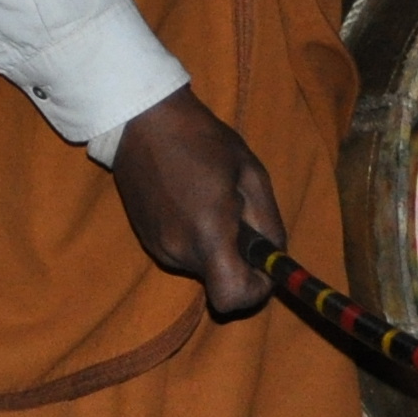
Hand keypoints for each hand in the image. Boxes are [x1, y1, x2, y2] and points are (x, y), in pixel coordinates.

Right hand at [110, 90, 287, 320]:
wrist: (142, 119)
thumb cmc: (202, 139)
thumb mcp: (251, 173)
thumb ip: (268, 222)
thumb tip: (275, 255)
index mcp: (208, 234)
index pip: (232, 297)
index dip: (255, 290)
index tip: (263, 266)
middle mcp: (179, 250)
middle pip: (219, 280)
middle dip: (238, 258)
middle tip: (238, 214)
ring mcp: (157, 245)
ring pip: (201, 266)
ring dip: (215, 245)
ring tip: (210, 200)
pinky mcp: (146, 237)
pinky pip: (182, 252)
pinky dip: (194, 237)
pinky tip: (188, 200)